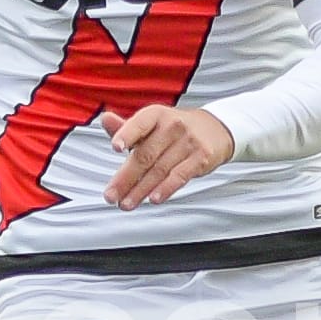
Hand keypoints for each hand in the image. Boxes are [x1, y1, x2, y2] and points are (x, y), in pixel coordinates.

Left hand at [100, 105, 234, 209]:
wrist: (215, 129)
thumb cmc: (173, 130)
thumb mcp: (151, 124)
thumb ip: (126, 127)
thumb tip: (105, 119)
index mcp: (156, 115)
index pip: (139, 124)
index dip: (126, 134)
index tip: (115, 147)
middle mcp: (172, 125)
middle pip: (145, 155)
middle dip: (125, 178)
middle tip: (110, 196)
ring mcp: (188, 141)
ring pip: (159, 169)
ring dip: (140, 190)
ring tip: (125, 204)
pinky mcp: (201, 157)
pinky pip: (180, 175)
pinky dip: (166, 188)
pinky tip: (153, 198)